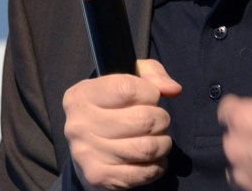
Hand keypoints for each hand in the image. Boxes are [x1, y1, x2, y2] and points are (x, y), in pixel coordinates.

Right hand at [62, 59, 182, 189]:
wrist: (87, 149)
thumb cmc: (112, 108)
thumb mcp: (127, 80)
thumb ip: (151, 74)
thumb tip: (173, 89)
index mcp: (81, 95)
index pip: (127, 89)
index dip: (150, 93)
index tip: (150, 97)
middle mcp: (79, 124)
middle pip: (142, 120)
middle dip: (161, 119)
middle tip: (158, 121)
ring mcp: (86, 153)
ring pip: (147, 148)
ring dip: (163, 144)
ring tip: (158, 139)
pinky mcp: (99, 177)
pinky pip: (144, 172)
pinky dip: (158, 166)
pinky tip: (152, 159)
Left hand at [217, 35, 251, 190]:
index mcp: (244, 119)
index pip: (227, 107)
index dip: (245, 107)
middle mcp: (235, 146)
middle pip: (232, 131)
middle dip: (249, 129)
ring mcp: (242, 171)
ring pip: (238, 154)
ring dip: (250, 151)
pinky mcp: (250, 189)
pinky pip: (244, 175)